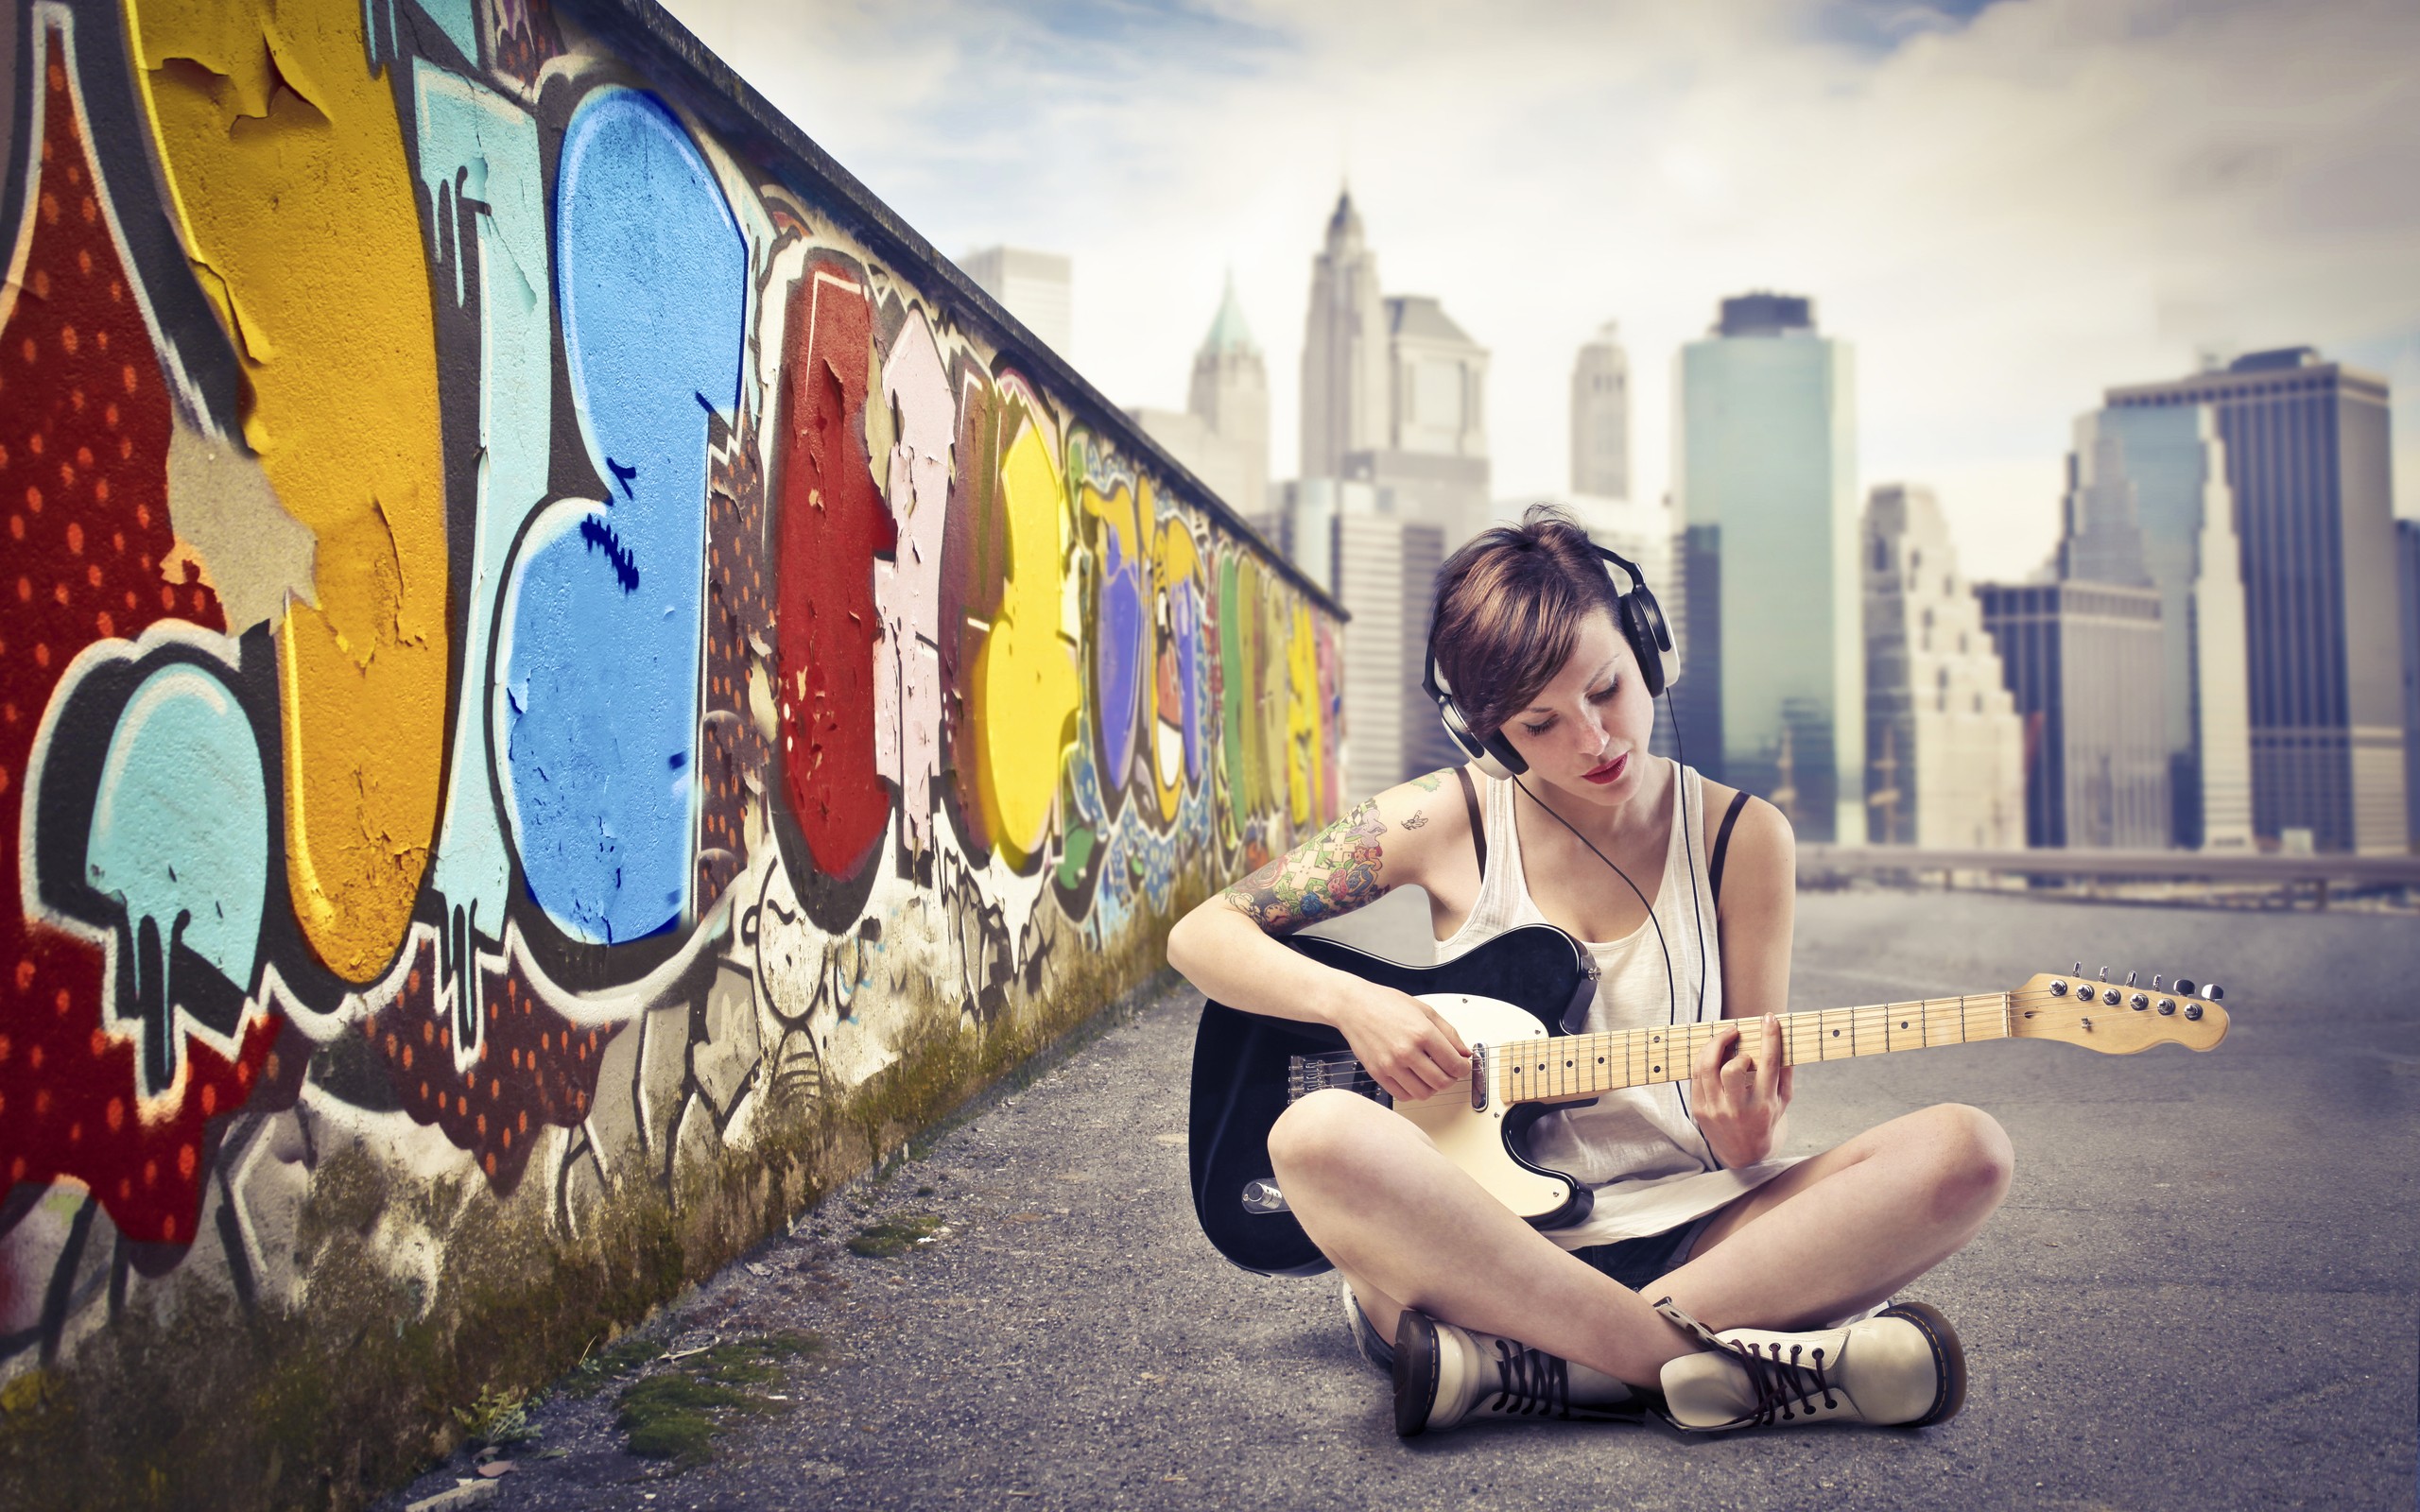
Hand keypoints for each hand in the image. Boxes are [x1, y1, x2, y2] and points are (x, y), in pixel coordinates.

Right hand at [1332, 985, 1470, 1103]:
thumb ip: (1449, 1033)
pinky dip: (1414, 1091)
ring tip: (1431, 1074)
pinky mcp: (1378, 1073)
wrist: (1353, 1006)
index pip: (1454, 1064)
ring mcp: (1391, 1065)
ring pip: (1424, 1093)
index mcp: (1422, 1033)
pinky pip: (1403, 1095)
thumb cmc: (1386, 1004)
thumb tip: (1464, 1052)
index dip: (1464, 1068)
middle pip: (1442, 1082)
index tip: (1462, 1066)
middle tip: (1449, 1071)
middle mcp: (1406, 1051)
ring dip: (1433, 1087)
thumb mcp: (1425, 1010)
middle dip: (1451, 1078)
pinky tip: (1414, 1079)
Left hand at [1689, 1014, 1793, 1167]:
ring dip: (1713, 1045)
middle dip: (1731, 1045)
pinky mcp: (1699, 1110)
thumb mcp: (1783, 1101)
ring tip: (1723, 1037)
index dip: (1770, 1037)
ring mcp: (1716, 1110)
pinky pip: (1695, 1076)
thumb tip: (1785, 1042)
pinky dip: (1703, 1059)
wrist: (1744, 1155)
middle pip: (1730, 1068)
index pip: (1769, 1064)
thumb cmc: (1766, 1120)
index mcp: (1764, 1104)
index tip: (1770, 1018)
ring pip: (1706, 1068)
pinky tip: (1712, 1053)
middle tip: (1737, 1036)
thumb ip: (1785, 1073)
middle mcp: (1739, 1108)